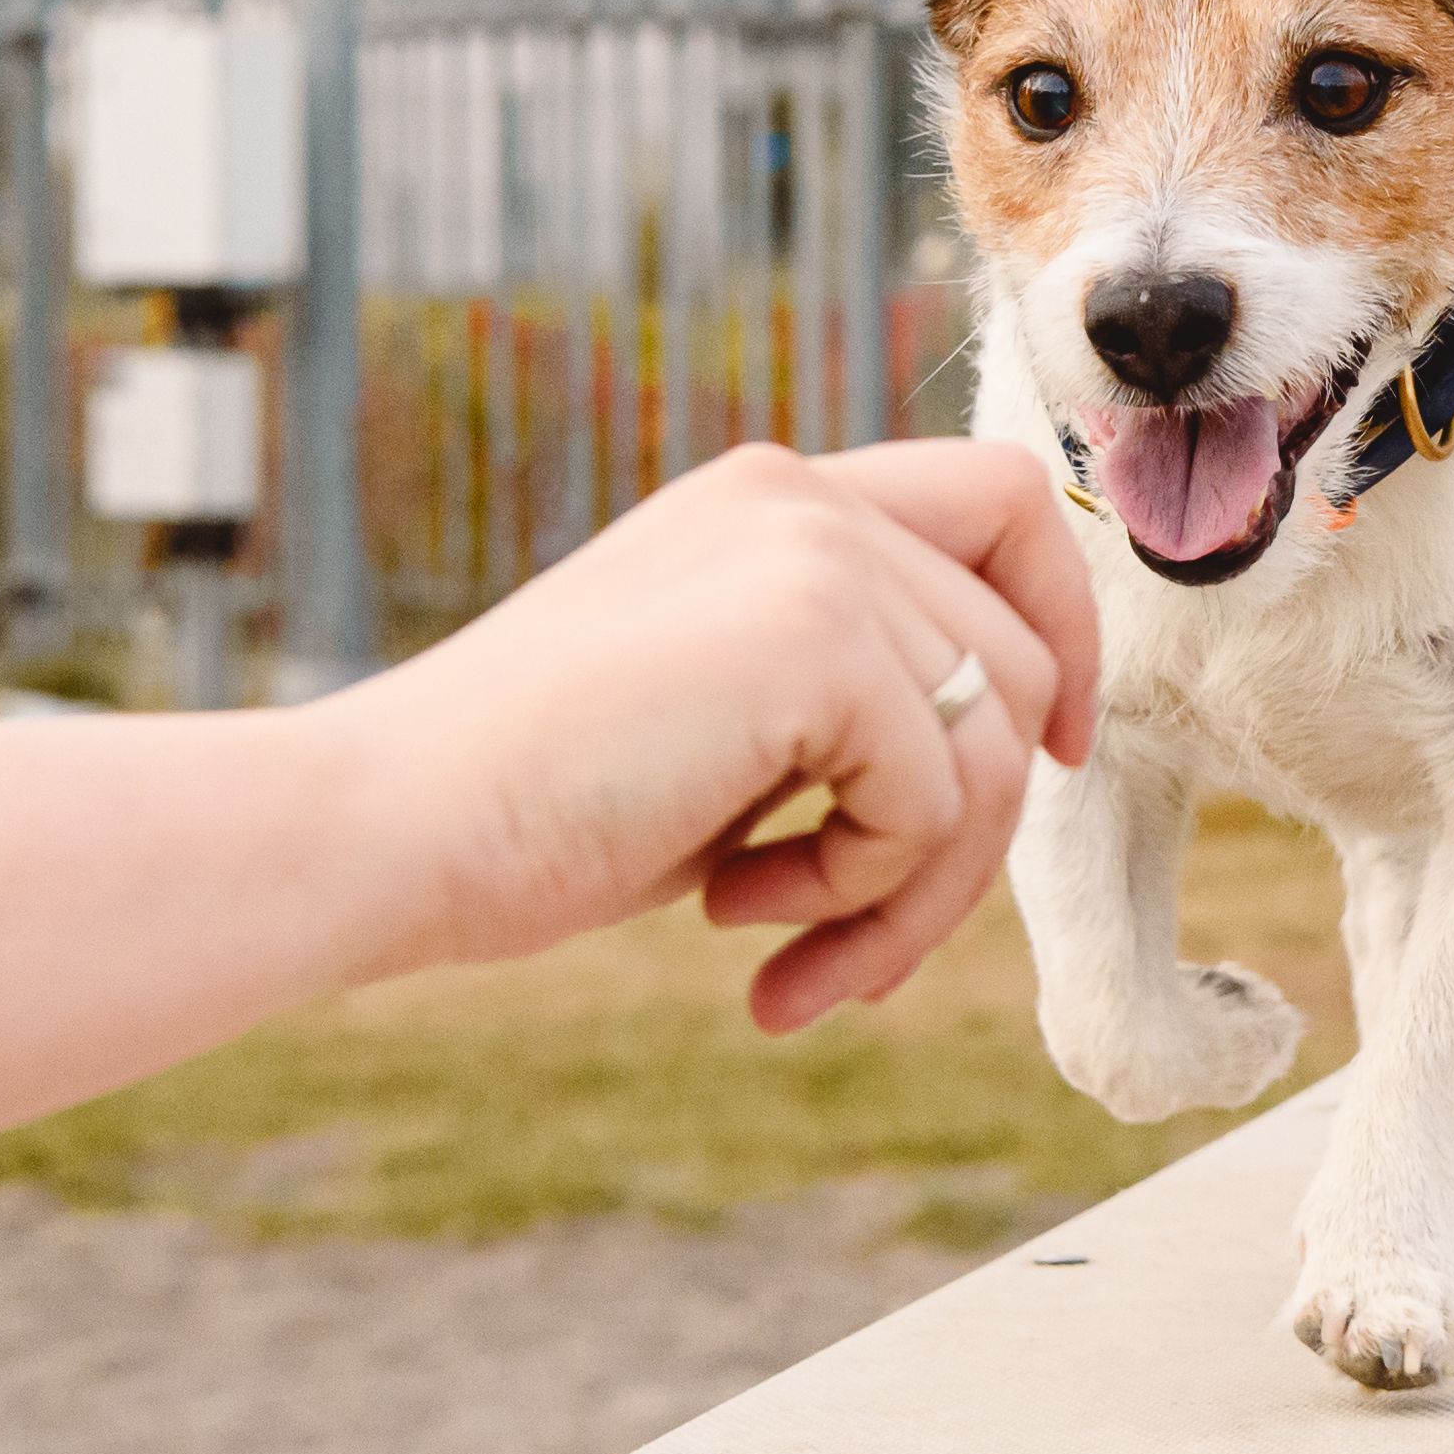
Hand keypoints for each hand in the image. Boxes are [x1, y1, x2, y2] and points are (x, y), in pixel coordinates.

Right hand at [317, 439, 1101, 1030]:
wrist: (390, 828)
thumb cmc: (537, 804)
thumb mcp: (729, 720)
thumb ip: (858, 698)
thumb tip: (1021, 757)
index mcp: (778, 498)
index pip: (1005, 508)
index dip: (1062, 629)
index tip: (1055, 753)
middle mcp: (806, 499)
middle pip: (1020, 661)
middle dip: (974, 832)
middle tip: (864, 940)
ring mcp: (814, 557)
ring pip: (995, 754)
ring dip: (910, 894)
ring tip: (790, 955)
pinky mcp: (814, 640)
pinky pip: (935, 806)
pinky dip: (859, 898)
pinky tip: (730, 914)